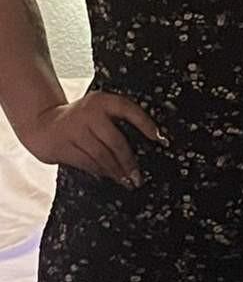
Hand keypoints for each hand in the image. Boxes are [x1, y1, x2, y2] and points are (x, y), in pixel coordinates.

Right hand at [23, 91, 168, 190]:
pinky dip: (101, 172)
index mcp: (102, 100)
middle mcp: (89, 113)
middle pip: (116, 141)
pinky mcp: (64, 146)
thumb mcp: (99, 110)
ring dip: (117, 172)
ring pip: (102, 156)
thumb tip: (148, 143)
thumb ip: (117, 120)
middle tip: (138, 177)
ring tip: (127, 181)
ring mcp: (75, 130)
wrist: (44, 123)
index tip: (159, 138)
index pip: (128, 109)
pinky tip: (110, 177)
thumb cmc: (81, 119)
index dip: (145, 123)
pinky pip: (88, 163)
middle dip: (129, 162)